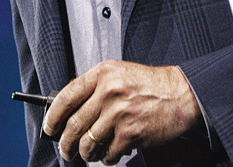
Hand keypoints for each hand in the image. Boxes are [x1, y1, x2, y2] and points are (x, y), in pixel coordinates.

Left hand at [42, 60, 201, 164]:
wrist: (182, 93)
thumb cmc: (152, 85)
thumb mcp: (120, 74)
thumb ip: (95, 88)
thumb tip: (69, 112)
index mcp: (104, 74)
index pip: (67, 96)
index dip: (53, 116)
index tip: (50, 127)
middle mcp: (109, 91)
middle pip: (74, 125)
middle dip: (65, 143)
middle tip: (66, 150)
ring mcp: (119, 112)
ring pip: (88, 143)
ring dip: (86, 154)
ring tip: (90, 154)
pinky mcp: (131, 132)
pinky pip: (108, 154)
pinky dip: (107, 158)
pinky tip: (112, 152)